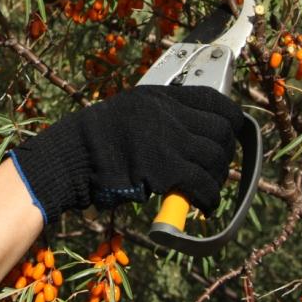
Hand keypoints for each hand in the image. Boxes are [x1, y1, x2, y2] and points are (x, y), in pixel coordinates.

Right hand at [10, 85, 243, 221]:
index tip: (230, 133)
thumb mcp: (129, 112)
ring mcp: (168, 139)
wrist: (72, 156)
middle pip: (221, 130)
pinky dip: (209, 198)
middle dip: (225, 152)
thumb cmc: (95, 140)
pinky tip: (205, 205)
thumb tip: (193, 133)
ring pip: (216, 158)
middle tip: (216, 167)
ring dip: (218, 177)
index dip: (229, 118)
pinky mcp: (166, 168)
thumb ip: (159, 116)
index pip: (213, 99)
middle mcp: (168, 113)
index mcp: (159, 96)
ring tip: (209, 188)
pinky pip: (204, 184)